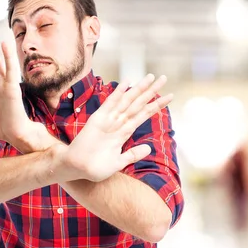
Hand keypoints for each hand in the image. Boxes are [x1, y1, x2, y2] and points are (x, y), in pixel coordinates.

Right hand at [56, 73, 172, 181]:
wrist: (77, 170)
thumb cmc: (96, 167)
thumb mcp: (119, 162)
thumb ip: (133, 154)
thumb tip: (149, 148)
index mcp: (124, 132)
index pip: (143, 114)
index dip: (156, 105)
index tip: (169, 96)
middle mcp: (118, 123)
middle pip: (138, 103)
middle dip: (151, 91)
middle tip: (163, 78)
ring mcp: (109, 120)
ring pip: (128, 101)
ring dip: (139, 89)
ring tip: (151, 77)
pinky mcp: (98, 120)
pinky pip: (110, 104)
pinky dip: (118, 93)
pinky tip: (127, 83)